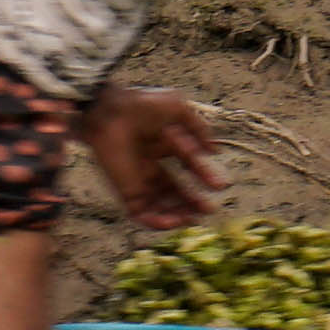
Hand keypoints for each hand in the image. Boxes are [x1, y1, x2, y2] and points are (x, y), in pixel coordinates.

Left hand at [81, 85, 225, 229]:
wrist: (110, 113)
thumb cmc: (141, 107)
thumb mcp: (178, 110)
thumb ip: (199, 130)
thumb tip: (215, 151)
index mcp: (162, 144)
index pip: (187, 164)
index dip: (203, 175)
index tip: (219, 185)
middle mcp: (151, 164)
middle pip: (174, 190)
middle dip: (191, 201)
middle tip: (208, 209)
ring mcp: (137, 180)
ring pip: (159, 204)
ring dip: (176, 214)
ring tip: (192, 219)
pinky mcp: (126, 191)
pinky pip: (140, 213)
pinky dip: (155, 222)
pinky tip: (172, 222)